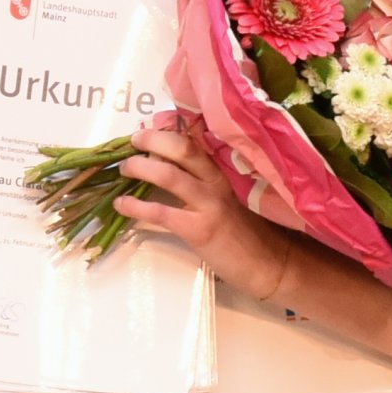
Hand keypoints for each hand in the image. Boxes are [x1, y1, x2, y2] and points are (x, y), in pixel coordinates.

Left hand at [115, 125, 292, 300]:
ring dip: (141, 167)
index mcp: (221, 173)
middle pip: (182, 149)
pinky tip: (122, 204)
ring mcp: (209, 204)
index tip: (147, 129)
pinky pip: (162, 212)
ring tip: (124, 168)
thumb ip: (204, 183)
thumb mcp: (226, 199)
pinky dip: (137, 206)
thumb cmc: (245, 233)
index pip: (194, 143)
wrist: (269, 263)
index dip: (167, 132)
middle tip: (133, 140)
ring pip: (169, 175)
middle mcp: (216, 182)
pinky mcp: (199, 229)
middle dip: (153, 139)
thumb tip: (169, 168)